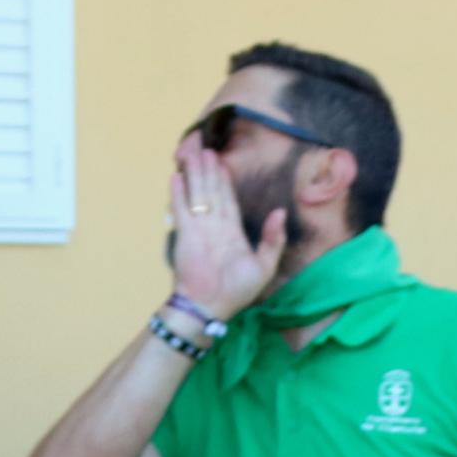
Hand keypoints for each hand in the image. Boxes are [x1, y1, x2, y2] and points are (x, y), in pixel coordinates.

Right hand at [166, 136, 284, 320]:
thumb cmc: (238, 291)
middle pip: (212, 193)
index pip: (229, 201)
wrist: (211, 306)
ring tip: (193, 155)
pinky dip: (179, 193)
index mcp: (232, 233)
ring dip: (195, 175)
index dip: (225, 182)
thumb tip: (279, 212)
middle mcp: (214, 227)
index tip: (223, 163)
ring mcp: (199, 229)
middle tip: (207, 150)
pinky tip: (176, 177)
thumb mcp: (264, 266)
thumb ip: (272, 239)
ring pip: (197, 195)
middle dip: (209, 171)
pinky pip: (182, 208)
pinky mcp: (185, 233)